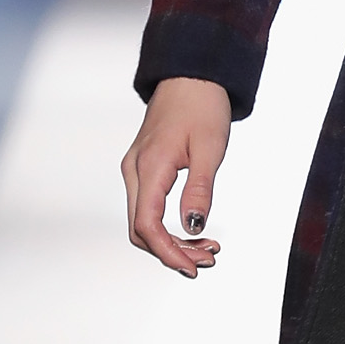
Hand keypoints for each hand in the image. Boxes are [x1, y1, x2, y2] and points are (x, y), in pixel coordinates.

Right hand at [122, 77, 231, 276]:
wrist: (190, 76)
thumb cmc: (201, 105)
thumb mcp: (209, 149)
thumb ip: (199, 190)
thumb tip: (193, 226)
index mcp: (150, 167)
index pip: (147, 225)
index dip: (168, 252)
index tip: (193, 267)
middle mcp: (135, 172)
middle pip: (141, 229)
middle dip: (173, 251)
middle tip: (208, 259)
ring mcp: (136, 170)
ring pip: (143, 221)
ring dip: (172, 241)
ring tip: (206, 248)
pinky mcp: (143, 169)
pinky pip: (148, 207)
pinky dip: (168, 225)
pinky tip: (193, 229)